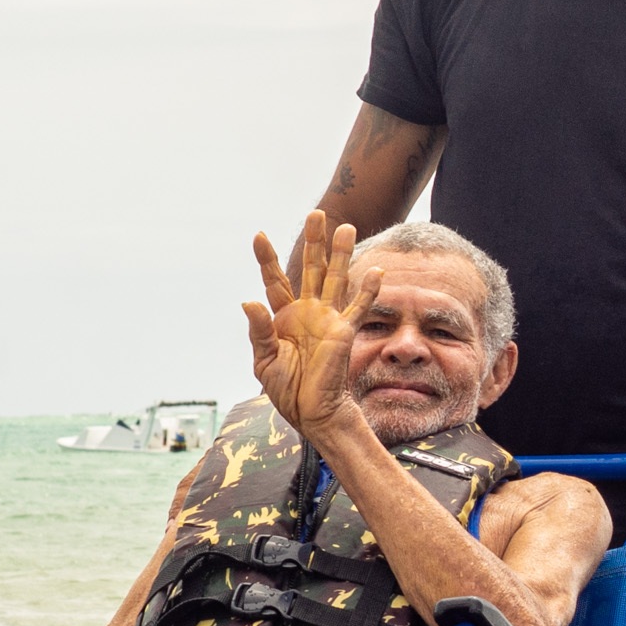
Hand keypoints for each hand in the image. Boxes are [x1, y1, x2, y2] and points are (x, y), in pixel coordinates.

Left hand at [244, 211, 377, 440]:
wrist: (310, 412)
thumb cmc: (286, 389)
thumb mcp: (264, 359)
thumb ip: (259, 330)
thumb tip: (249, 301)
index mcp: (284, 317)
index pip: (275, 280)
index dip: (267, 258)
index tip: (259, 235)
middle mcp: (308, 312)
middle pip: (311, 268)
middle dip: (314, 242)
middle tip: (317, 213)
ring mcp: (328, 319)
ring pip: (336, 278)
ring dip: (341, 253)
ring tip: (346, 227)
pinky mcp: (344, 331)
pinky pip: (358, 306)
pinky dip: (368, 289)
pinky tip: (376, 270)